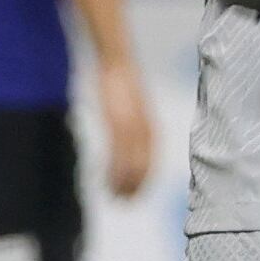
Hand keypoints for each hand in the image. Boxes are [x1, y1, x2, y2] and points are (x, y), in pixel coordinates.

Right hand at [96, 60, 154, 198]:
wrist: (116, 57)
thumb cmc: (120, 78)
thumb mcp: (130, 100)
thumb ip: (133, 119)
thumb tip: (129, 134)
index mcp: (148, 120)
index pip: (152, 154)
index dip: (148, 174)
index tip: (140, 191)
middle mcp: (143, 124)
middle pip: (145, 160)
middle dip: (139, 183)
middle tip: (129, 202)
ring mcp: (130, 122)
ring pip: (132, 159)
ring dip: (125, 181)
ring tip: (116, 198)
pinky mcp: (116, 119)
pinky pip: (118, 150)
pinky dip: (114, 168)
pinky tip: (107, 179)